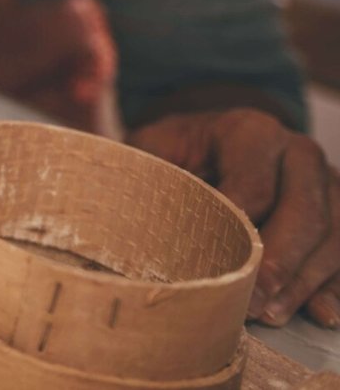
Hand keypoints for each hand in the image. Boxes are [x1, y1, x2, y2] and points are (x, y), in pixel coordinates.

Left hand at [131, 107, 339, 327]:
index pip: (255, 186)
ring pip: (333, 236)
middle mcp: (297, 152)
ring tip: (272, 314)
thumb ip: (152, 176)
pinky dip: (333, 286)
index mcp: (250, 131)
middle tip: (254, 304)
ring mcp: (326, 182)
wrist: (212, 139)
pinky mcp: (338, 211)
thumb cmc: (178, 151)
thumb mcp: (155, 149)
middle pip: (305, 214)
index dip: (242, 230)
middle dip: (280, 264)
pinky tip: (321, 313)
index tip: (221, 267)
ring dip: (306, 281)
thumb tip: (127, 218)